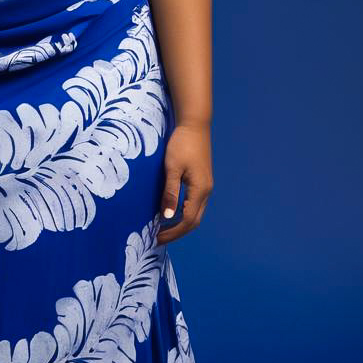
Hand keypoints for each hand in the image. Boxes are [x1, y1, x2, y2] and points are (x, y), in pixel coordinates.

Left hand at [156, 122, 212, 243]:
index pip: (188, 221)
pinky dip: (183, 213)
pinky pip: (194, 204)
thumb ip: (170, 192)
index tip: (156, 238)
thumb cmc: (182, 144)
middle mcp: (206, 191)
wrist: (194, 125)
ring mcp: (206, 186)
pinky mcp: (202, 180)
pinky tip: (170, 211)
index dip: (172, 232)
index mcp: (200, 190)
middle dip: (176, 232)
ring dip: (180, 223)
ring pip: (195, 213)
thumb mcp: (172, 167)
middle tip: (157, 238)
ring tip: (162, 228)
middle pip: (194, 221)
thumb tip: (166, 217)